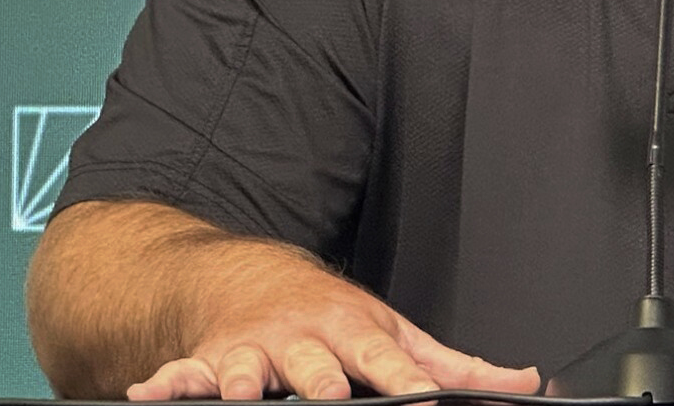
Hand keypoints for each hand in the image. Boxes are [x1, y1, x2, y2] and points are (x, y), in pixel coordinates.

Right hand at [126, 262, 538, 400]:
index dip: (407, 384)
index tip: (422, 402)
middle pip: (318, 369)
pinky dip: (167, 381)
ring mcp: (258, 350)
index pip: (389, 364)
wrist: (252, 280)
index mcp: (357, 334)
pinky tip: (149, 391)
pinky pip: (184, 371)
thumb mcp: (396, 333)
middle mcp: (307, 341)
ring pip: (250, 369)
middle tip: (327, 400)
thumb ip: (454, 367)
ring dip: (244, 381)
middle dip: (322, 386)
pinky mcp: (211, 360)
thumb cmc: (333, 318)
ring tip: (240, 393)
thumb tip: (524, 382)